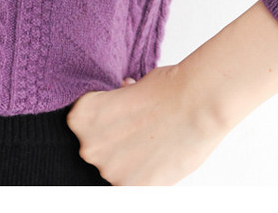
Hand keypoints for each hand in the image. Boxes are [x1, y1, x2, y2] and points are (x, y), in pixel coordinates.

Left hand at [65, 64, 230, 185]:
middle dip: (117, 140)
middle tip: (140, 129)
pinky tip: (158, 156)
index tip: (121, 116)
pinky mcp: (132, 188)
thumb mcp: (128, 88)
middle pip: (98, 149)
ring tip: (154, 142)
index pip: (84, 126)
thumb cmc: (166, 89)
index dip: (106, 120)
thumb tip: (120, 98)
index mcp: (81, 118)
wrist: (196, 104)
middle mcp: (89, 147)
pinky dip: (144, 173)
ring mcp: (110, 171)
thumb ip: (115, 103)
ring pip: (115, 168)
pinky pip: (132, 183)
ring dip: (130, 159)